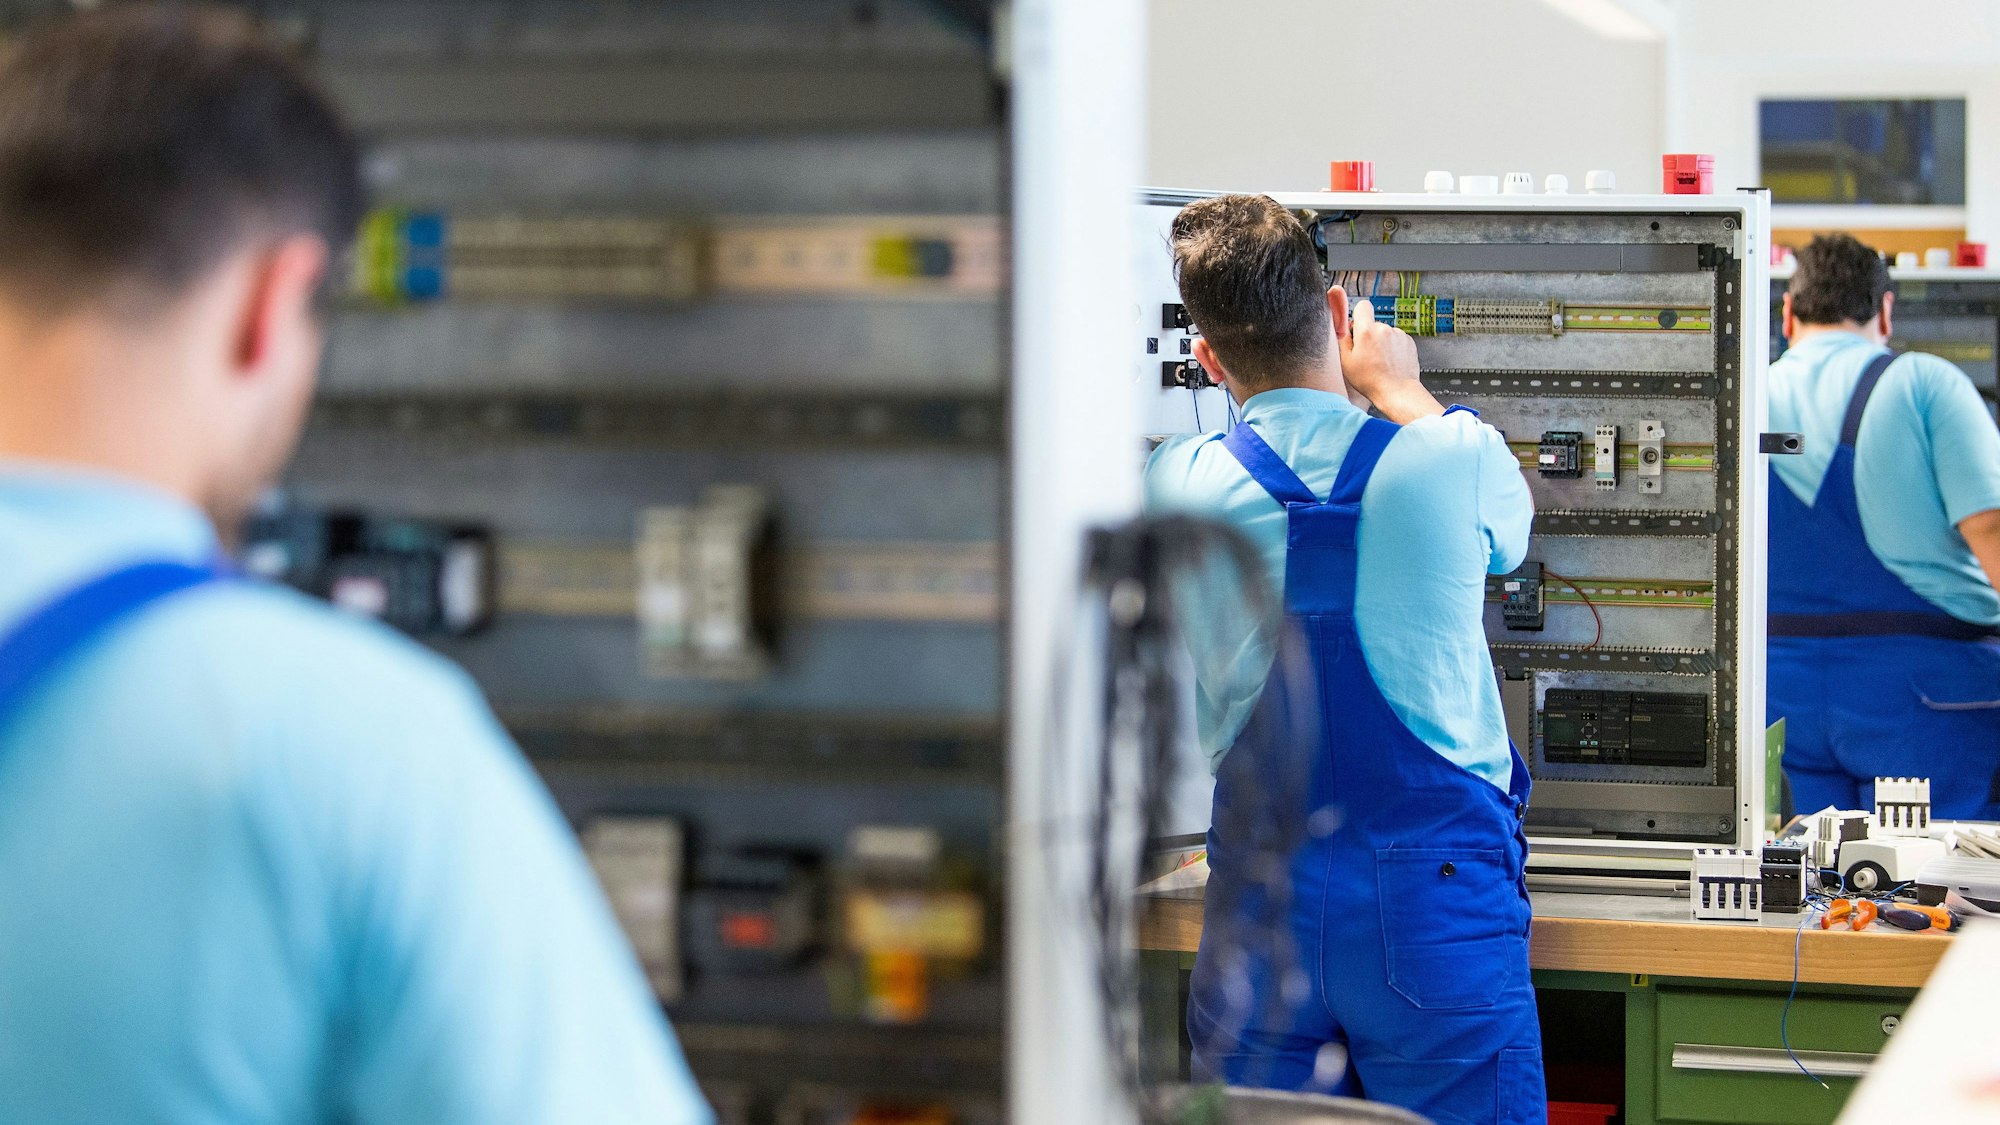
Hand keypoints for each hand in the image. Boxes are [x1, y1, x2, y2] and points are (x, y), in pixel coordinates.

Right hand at [1341, 295, 1442, 422]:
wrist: (1397, 391)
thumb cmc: (1371, 381)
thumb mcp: (1346, 362)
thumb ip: (1343, 340)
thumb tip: (1342, 328)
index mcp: (1367, 331)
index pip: (1363, 306)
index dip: (1358, 315)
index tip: (1356, 326)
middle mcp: (1384, 329)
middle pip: (1373, 323)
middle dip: (1368, 334)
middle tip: (1366, 354)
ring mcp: (1398, 334)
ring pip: (1385, 333)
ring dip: (1381, 342)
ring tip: (1379, 361)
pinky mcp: (1409, 342)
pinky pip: (1396, 340)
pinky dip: (1393, 348)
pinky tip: (1389, 362)